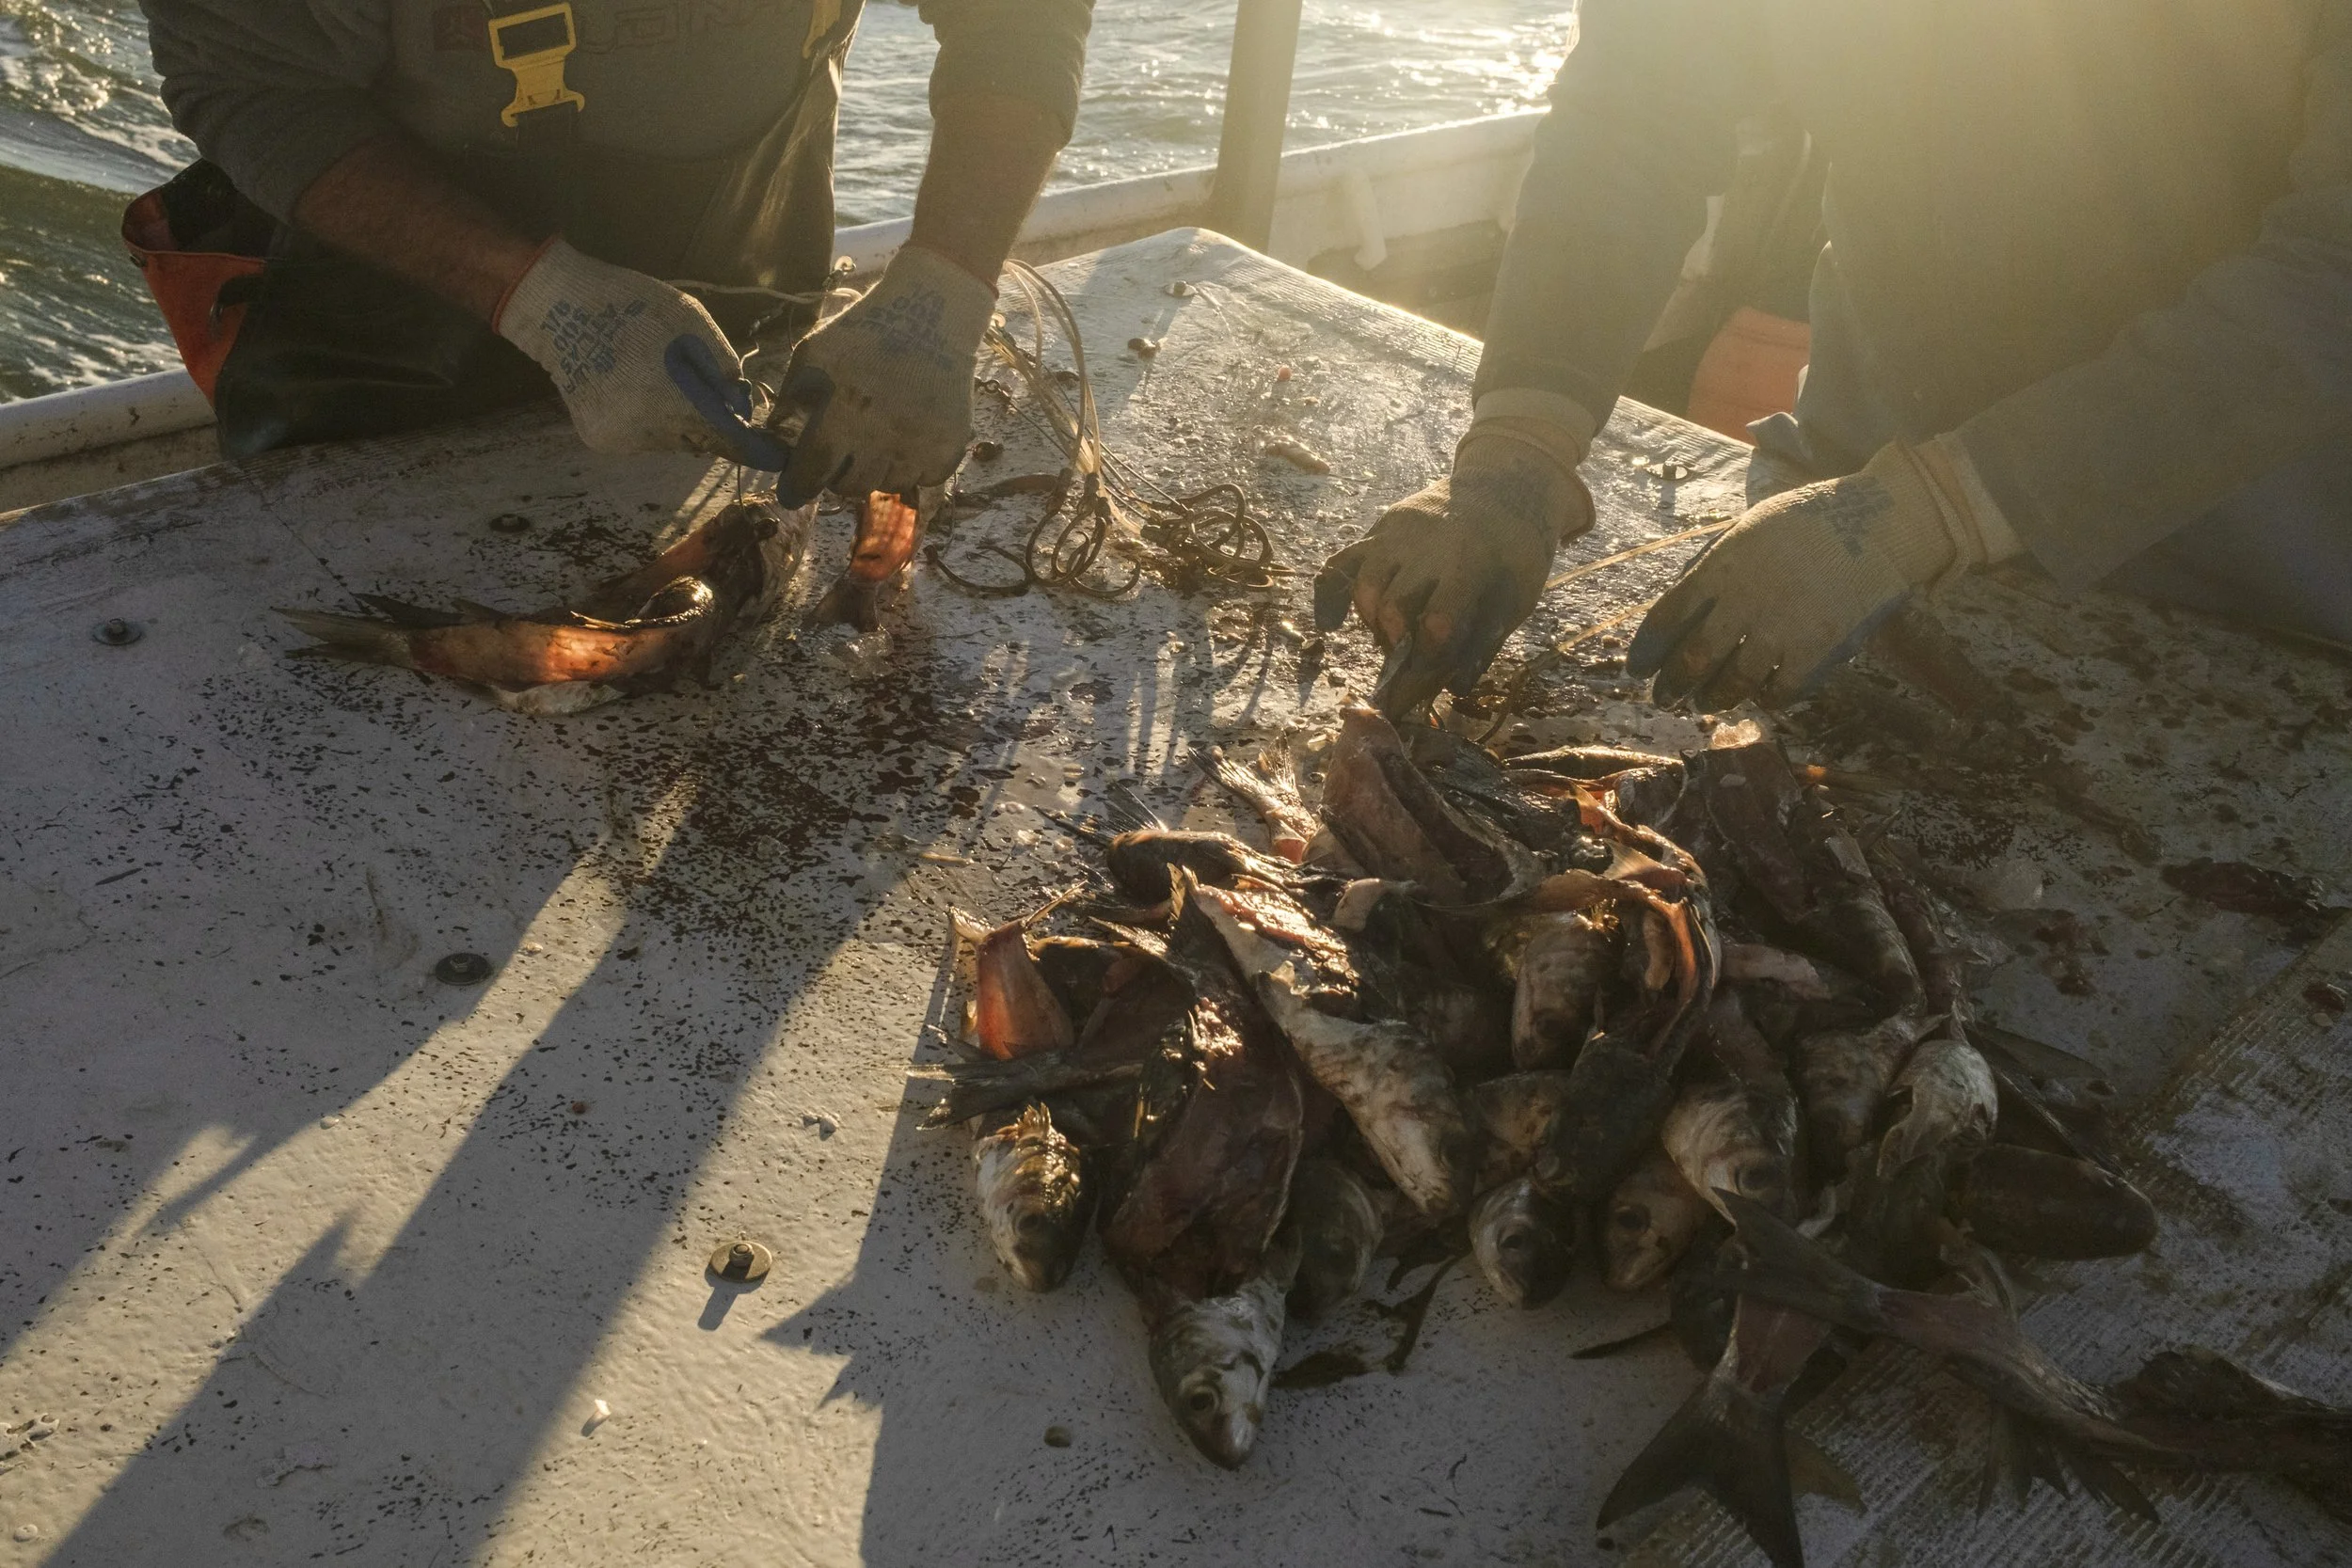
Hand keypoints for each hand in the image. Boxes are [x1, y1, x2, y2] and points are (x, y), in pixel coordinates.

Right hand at [495, 239, 786, 467]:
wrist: (559, 309)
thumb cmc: (634, 308)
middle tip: (695, 386)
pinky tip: (627, 388)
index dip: (757, 449)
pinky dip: (645, 419)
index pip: (732, 442)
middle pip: (701, 441)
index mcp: (680, 404)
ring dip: (675, 419)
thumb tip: (742, 408)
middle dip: (709, 421)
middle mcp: (652, 433)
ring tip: (652, 377)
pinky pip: (641, 437)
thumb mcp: (694, 325)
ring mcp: (624, 441)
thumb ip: (725, 370)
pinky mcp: (601, 441)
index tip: (777, 456)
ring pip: (670, 439)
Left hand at [777, 245, 995, 500]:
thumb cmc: (865, 331)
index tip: (792, 491)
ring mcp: (920, 447)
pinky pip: (924, 478)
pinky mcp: (950, 448)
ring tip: (877, 440)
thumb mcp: (814, 354)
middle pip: (850, 487)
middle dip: (838, 475)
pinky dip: (912, 467)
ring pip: (888, 485)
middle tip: (841, 453)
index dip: (797, 488)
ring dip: (876, 470)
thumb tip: (775, 438)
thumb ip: (790, 398)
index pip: (812, 474)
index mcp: (843, 415)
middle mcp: (882, 439)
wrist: (932, 314)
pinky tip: (907, 440)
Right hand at [1313, 431, 1593, 715]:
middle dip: (1397, 644)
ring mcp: (1396, 533)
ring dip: (1373, 623)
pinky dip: (1330, 596)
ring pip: (1363, 587)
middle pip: (1392, 606)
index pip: (1438, 620)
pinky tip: (1333, 623)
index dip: (1430, 658)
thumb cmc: (1515, 552)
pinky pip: (1340, 565)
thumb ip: (1484, 642)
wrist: (1503, 486)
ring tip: (1393, 634)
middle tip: (1410, 655)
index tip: (1428, 677)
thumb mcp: (1516, 597)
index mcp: (1468, 562)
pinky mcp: (1379, 530)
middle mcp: (1425, 545)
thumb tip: (1452, 689)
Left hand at [1625, 439, 2008, 708]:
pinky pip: (1779, 691)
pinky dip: (1765, 699)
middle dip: (1672, 685)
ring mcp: (1780, 629)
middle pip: (1692, 659)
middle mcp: (1743, 603)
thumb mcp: (1749, 529)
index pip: (1666, 618)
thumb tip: (1685, 604)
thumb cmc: (1810, 520)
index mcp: (1721, 569)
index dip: (1647, 651)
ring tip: (1707, 701)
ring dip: (1714, 698)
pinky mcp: (1815, 650)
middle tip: (1664, 697)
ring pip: (1732, 683)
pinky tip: (1761, 697)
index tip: (1638, 669)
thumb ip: (1716, 567)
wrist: (1879, 524)